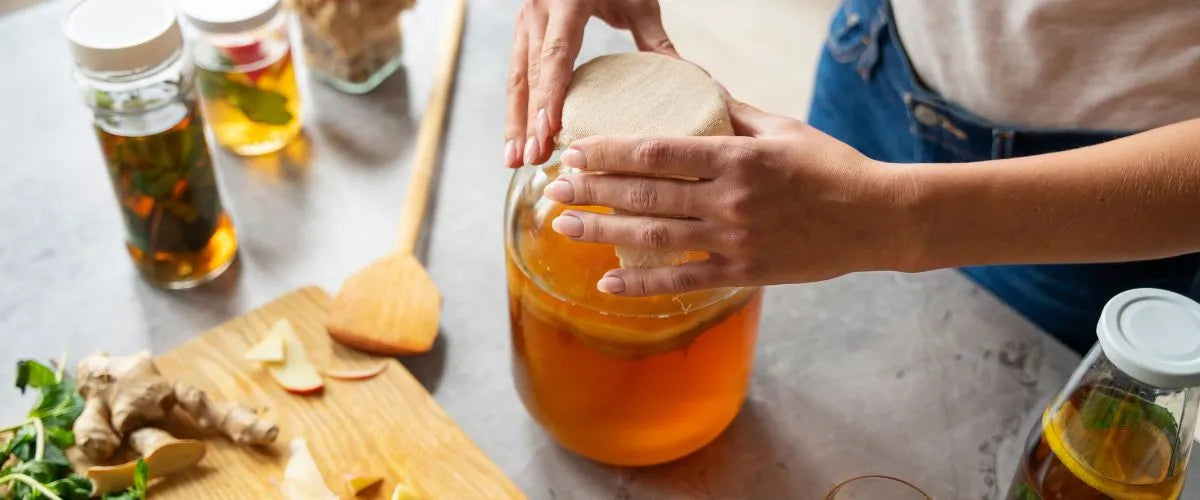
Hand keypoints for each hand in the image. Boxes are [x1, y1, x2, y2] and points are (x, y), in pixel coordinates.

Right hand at [506, 0, 677, 167]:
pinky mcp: (523, 31)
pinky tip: (518, 139)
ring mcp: (526, 21)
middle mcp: (539, 11)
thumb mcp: (638, 2)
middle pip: (530, 73)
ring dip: (514, 121)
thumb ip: (657, 40)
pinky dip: (516, 109)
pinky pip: (516, 74)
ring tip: (516, 160)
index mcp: (567, 2)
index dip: (550, 94)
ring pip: (516, 78)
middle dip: (528, 120)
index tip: (550, 130)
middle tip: (532, 159)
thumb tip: (694, 79)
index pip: (556, 54)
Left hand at [542, 99, 916, 295]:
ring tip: (562, 226)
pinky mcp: (743, 272)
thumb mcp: (783, 129)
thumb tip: (698, 92)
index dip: (610, 153)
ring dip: (602, 233)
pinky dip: (641, 285)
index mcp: (736, 156)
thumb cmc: (831, 168)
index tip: (577, 152)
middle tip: (552, 189)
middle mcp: (729, 198)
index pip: (657, 151)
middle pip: (645, 194)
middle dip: (592, 191)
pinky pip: (682, 280)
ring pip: (654, 237)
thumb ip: (734, 113)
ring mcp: (735, 239)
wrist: (876, 218)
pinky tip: (606, 284)